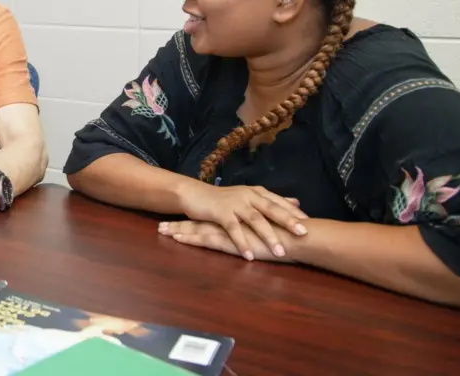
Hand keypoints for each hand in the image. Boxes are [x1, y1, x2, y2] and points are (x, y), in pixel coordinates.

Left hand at [158, 220, 294, 262]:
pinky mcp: (230, 241)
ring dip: (179, 229)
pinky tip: (177, 239)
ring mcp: (230, 230)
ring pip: (198, 228)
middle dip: (180, 222)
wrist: (298, 237)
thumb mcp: (275, 229)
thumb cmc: (289, 235)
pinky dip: (191, 239)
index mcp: (240, 218)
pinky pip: (206, 239)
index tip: (181, 217)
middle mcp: (231, 220)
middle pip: (201, 220)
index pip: (214, 217)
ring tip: (161, 230)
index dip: (197, 218)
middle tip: (162, 225)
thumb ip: (268, 225)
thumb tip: (266, 226)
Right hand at [179, 183, 307, 260]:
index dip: (294, 213)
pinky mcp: (220, 212)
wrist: (193, 194)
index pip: (279, 202)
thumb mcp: (249, 197)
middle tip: (303, 234)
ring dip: (267, 236)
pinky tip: (248, 256)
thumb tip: (296, 202)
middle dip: (288, 222)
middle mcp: (247, 195)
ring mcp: (234, 203)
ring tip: (279, 252)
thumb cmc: (222, 199)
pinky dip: (241, 243)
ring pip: (254, 220)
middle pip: (271, 209)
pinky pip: (233, 229)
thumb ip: (271, 200)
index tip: (311, 224)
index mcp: (256, 192)